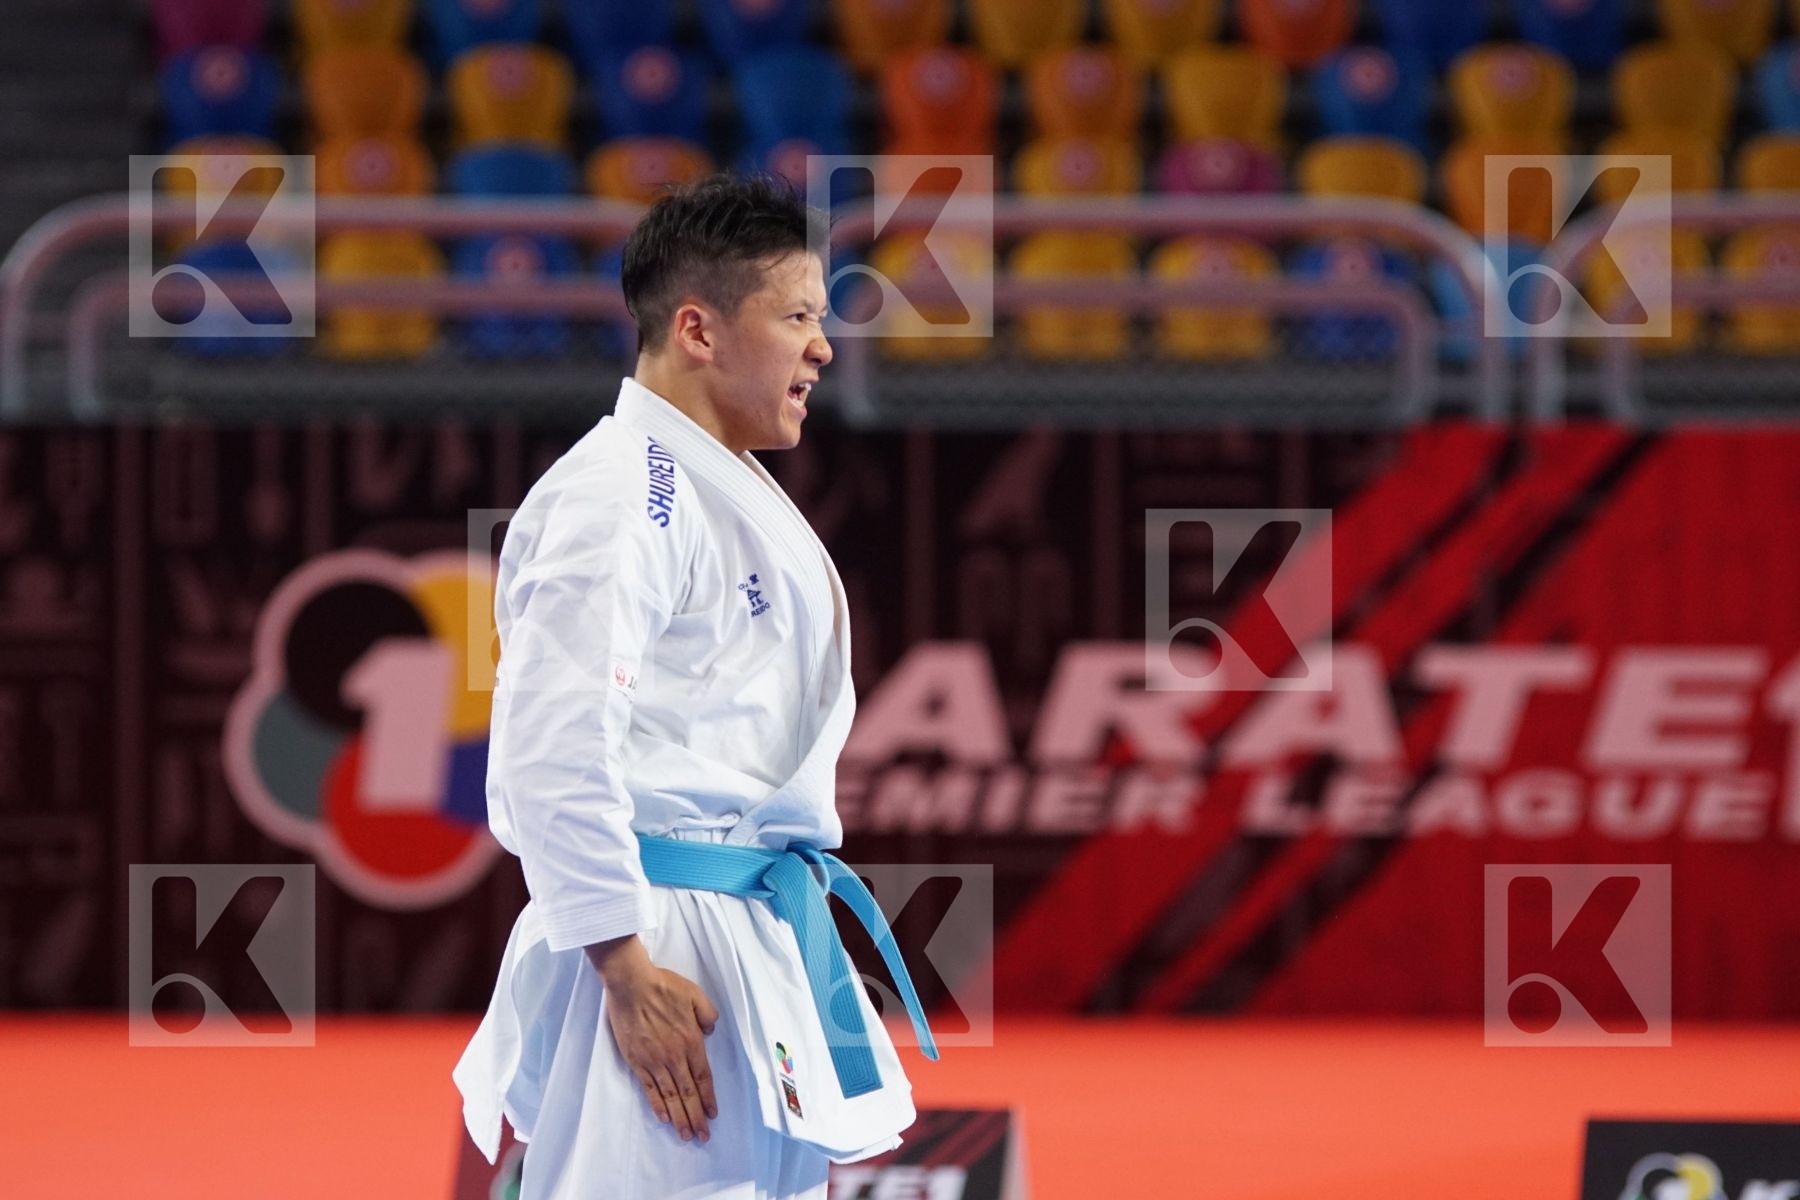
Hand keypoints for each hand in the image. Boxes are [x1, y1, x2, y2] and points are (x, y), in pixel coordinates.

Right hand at [587, 935, 720, 1142]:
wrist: (631, 984)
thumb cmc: (664, 986)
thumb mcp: (695, 994)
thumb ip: (708, 1015)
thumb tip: (709, 1032)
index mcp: (691, 1042)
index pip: (703, 1077)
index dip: (708, 1098)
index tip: (712, 1115)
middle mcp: (675, 1056)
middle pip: (688, 1093)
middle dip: (696, 1117)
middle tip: (702, 1136)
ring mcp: (654, 1061)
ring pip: (670, 1095)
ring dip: (679, 1117)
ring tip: (685, 1135)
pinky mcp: (636, 1061)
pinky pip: (649, 1088)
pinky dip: (657, 1105)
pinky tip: (663, 1118)